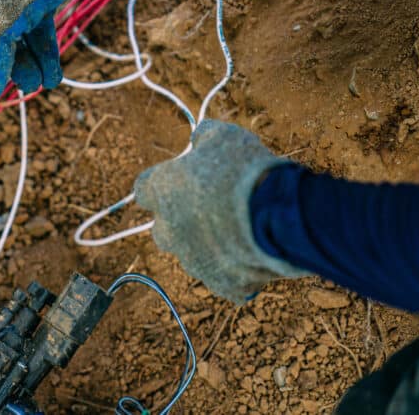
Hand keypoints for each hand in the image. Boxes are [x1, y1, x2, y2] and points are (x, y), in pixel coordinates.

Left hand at [134, 120, 306, 302]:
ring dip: (209, 244)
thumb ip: (204, 138)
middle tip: (213, 207)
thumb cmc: (243, 169)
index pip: (145, 189)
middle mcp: (167, 229)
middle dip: (182, 219)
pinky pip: (223, 278)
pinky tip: (255, 253)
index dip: (165, 184)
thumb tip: (199, 139)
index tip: (182, 179)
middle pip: (164, 227)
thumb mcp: (223, 136)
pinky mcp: (220, 283)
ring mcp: (192, 260)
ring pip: (192, 254)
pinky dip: (235, 269)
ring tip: (242, 229)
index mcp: (159, 191)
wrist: (274, 214)